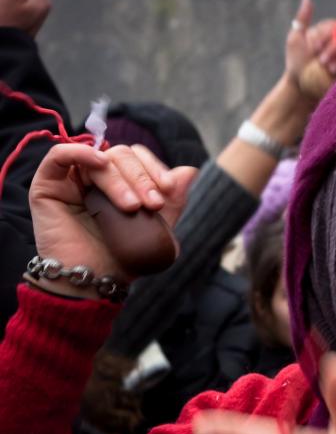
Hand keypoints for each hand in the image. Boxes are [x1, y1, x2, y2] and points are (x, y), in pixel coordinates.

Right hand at [29, 143, 194, 287]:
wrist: (95, 281)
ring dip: (120, 179)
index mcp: (122, 182)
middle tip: (151, 205)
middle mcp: (96, 178)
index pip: (138, 158)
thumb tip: (190, 171)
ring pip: (99, 158)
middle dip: (141, 177)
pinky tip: (99, 162)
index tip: (167, 189)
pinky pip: (59, 155)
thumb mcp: (157, 228)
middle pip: (121, 155)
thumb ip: (173, 200)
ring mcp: (71, 180)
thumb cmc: (124, 257)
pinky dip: (80, 152)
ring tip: (131, 207)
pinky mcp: (47, 186)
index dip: (154, 167)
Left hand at [284, 0, 335, 99]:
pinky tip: (334, 72)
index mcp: (329, 32)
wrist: (301, 88)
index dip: (326, 35)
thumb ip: (302, 19)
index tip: (314, 47)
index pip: (335, 26)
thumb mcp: (295, 40)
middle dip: (333, 47)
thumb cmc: (296, 64)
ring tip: (326, 68)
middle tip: (320, 61)